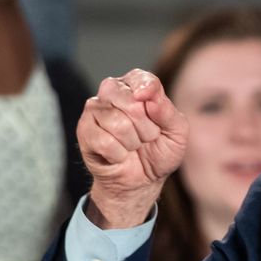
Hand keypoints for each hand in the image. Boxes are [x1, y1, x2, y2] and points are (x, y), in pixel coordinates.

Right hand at [79, 69, 187, 228]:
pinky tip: (118, 155)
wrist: (141, 181)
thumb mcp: (176, 134)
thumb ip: (168, 113)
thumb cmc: (159, 152)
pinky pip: (105, 141)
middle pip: (131, 103)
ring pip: (118, 123)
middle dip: (146, 128)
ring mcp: (95, 110)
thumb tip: (151, 98)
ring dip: (132, 143)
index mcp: (136, 86)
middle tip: (145, 137)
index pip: (141, 79)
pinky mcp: (84, 130)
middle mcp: (112, 92)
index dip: (149, 91)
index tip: (152, 107)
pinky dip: (118, 154)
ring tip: (132, 146)